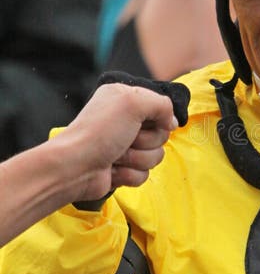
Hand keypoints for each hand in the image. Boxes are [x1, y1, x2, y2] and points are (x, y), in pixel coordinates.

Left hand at [58, 83, 177, 202]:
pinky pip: (144, 174)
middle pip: (161, 134)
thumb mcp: (132, 103)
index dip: (159, 119)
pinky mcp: (123, 168)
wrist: (75, 167)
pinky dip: (129, 174)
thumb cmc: (99, 132)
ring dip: (137, 159)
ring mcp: (124, 146)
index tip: (145, 123)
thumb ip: (162, 104)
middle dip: (146, 141)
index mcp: (125, 99)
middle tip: (126, 139)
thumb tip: (172, 122)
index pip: (161, 108)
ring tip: (116, 156)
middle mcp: (125, 120)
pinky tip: (112, 169)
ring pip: (155, 156)